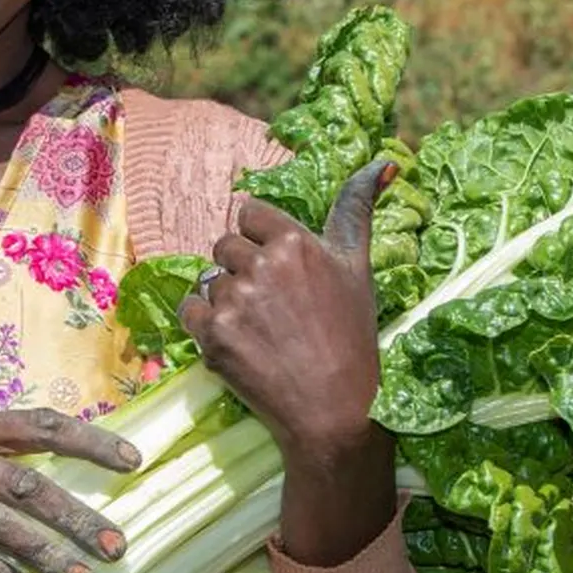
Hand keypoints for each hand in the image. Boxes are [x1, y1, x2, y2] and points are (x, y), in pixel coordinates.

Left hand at [179, 159, 395, 469]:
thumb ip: (358, 210)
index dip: (260, 239)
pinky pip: (189, 309)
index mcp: (296, 242)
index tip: (277, 268)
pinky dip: (204, 323)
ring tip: (260, 329)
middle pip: (225, 246)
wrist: (335, 410)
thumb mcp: (359, 268)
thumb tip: (383, 162)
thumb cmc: (353, 337)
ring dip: (225, 299)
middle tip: (271, 306)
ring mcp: (234, 301)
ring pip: (209, 280)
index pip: (249, 214)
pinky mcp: (212, 335)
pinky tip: (235, 340)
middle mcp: (261, 265)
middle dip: (241, 270)